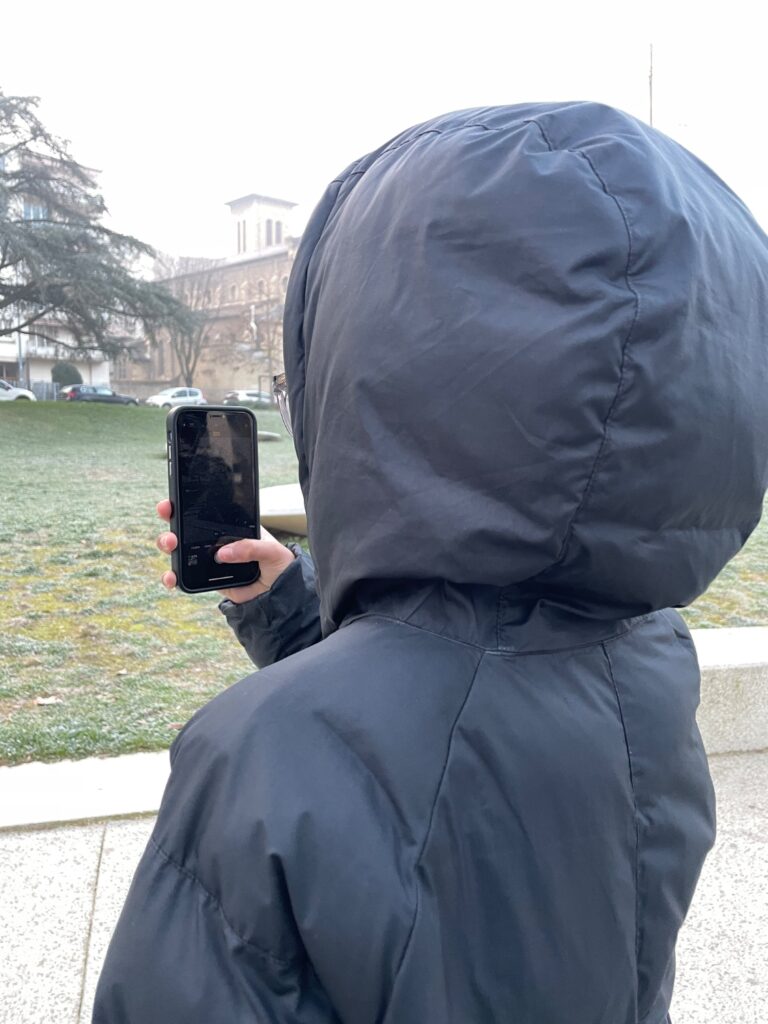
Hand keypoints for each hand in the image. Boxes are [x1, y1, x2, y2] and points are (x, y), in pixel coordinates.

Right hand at [155, 499, 296, 603]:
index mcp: (232, 525)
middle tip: (172, 526)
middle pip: (186, 527)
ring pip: (180, 549)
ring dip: (168, 545)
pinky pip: (185, 576)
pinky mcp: (207, 578)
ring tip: (170, 545)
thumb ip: (251, 547)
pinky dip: (173, 576)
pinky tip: (171, 577)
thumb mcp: (272, 550)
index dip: (186, 504)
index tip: (172, 503)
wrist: (281, 594)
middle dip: (171, 522)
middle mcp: (217, 539)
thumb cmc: (279, 565)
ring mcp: (210, 558)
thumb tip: (223, 553)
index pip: (206, 510)